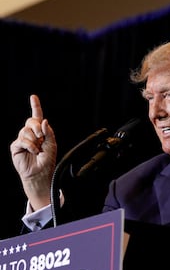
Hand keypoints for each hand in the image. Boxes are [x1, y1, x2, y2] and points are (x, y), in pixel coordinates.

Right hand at [10, 94, 56, 210]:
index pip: (37, 117)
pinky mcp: (16, 146)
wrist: (41, 173)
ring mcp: (22, 139)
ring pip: (26, 130)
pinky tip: (33, 151)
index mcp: (40, 132)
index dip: (35, 106)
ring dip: (34, 139)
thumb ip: (49, 132)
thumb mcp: (52, 144)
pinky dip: (30, 145)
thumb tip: (44, 120)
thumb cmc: (47, 160)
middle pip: (31, 121)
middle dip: (37, 127)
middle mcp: (31, 134)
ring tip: (37, 149)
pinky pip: (22, 140)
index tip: (33, 97)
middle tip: (41, 137)